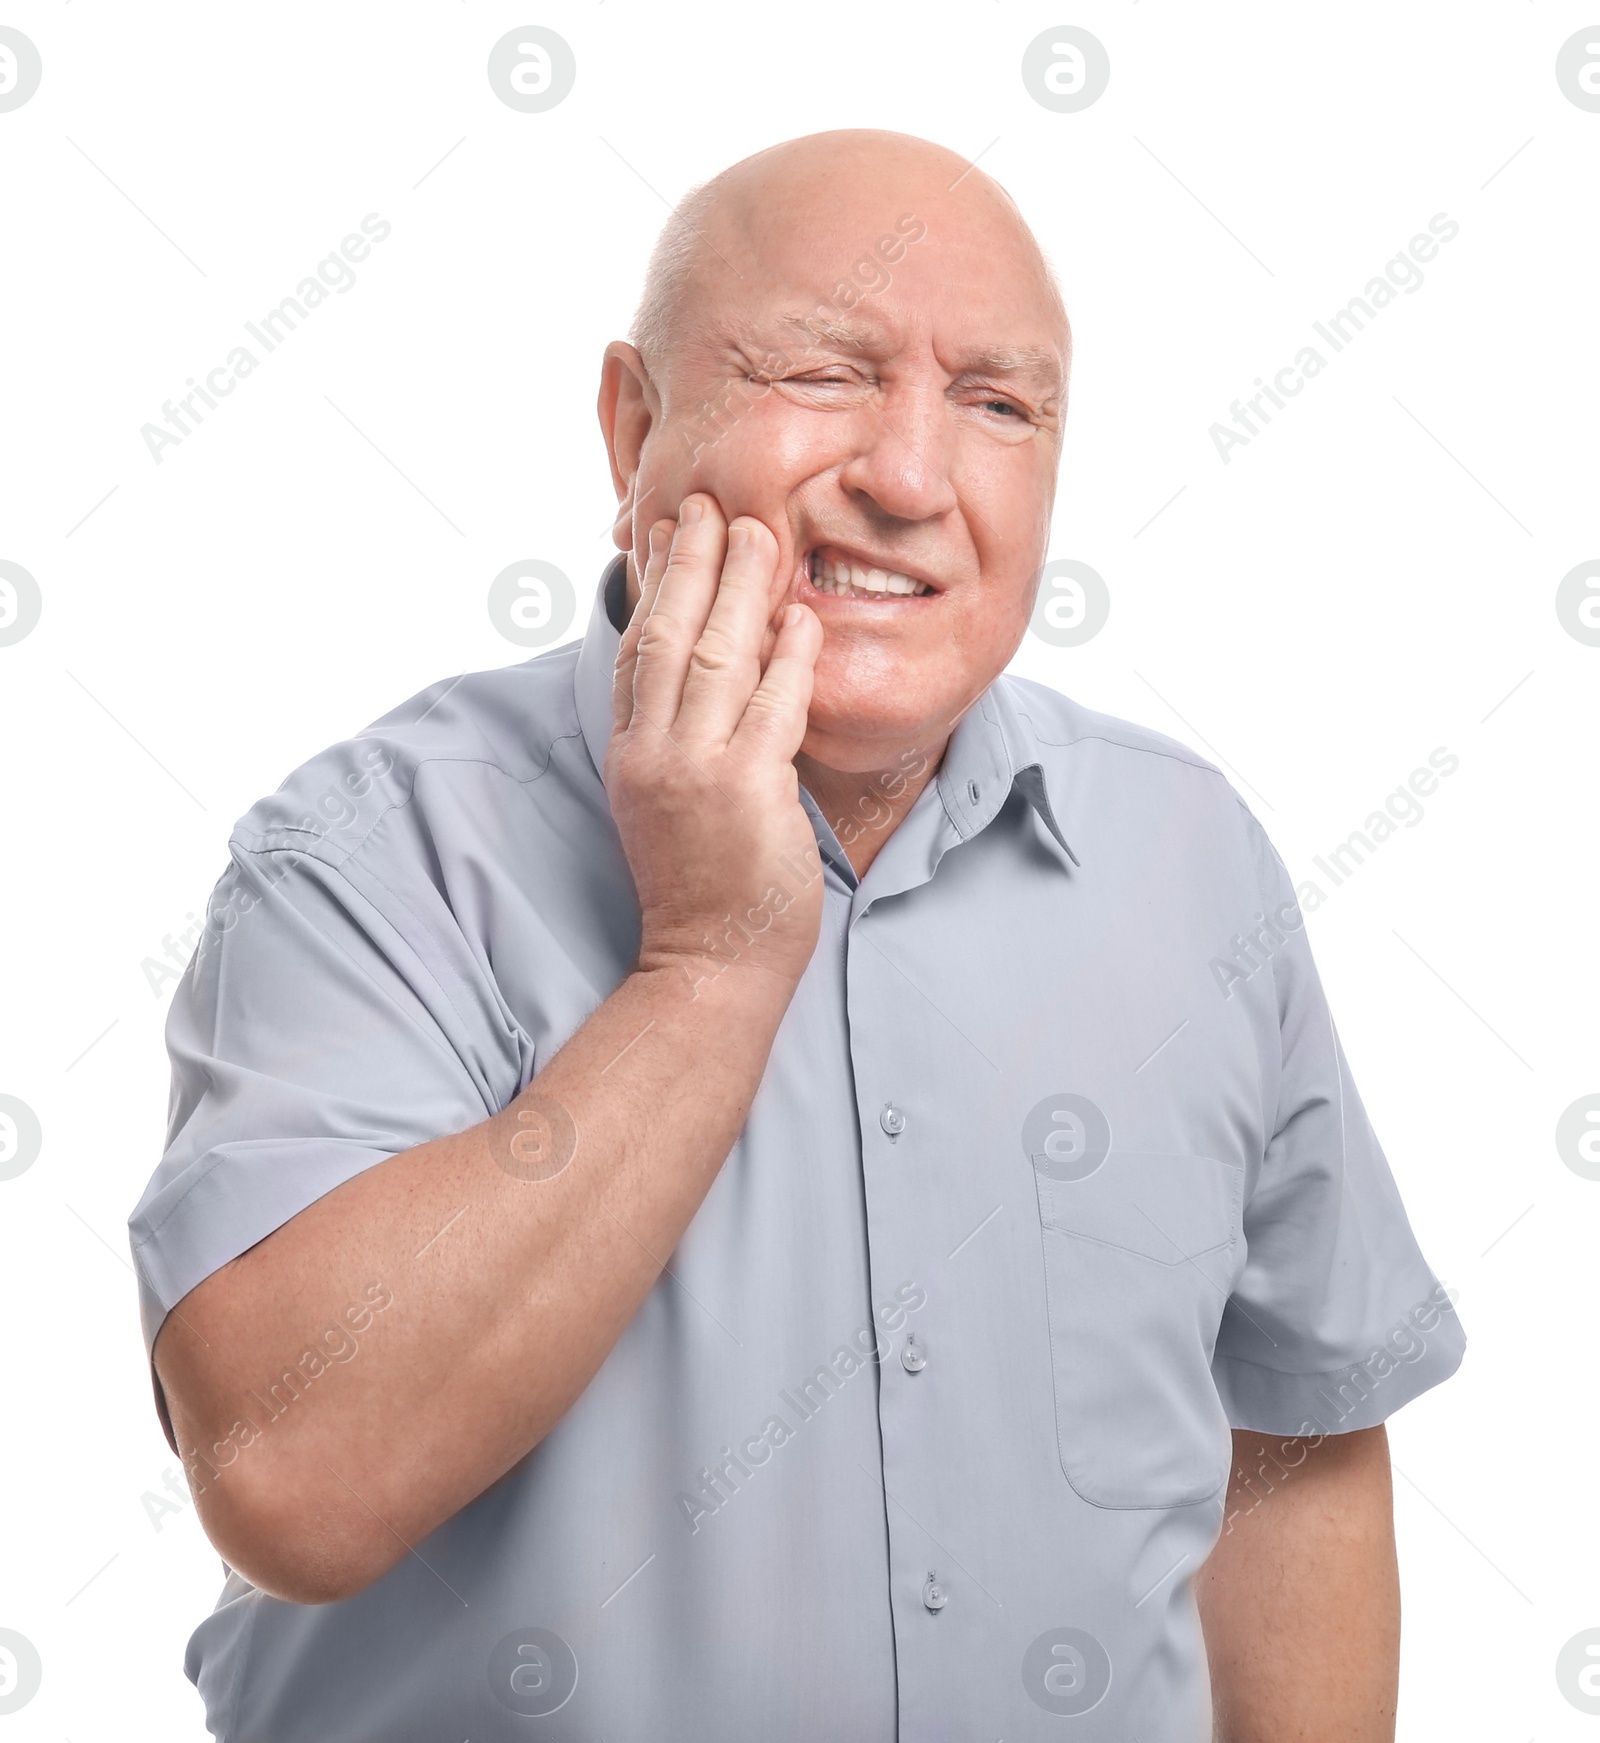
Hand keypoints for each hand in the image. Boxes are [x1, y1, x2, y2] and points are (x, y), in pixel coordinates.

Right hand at [608, 495, 825, 992]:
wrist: (709, 966)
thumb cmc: (703, 890)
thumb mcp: (668, 806)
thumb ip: (682, 741)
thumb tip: (707, 677)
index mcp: (632, 755)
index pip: (635, 650)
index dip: (653, 585)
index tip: (668, 533)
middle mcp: (653, 755)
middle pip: (667, 635)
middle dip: (693, 563)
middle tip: (715, 504)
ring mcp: (696, 772)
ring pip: (714, 656)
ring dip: (740, 588)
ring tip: (761, 534)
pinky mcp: (745, 792)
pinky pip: (770, 705)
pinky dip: (788, 656)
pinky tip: (803, 618)